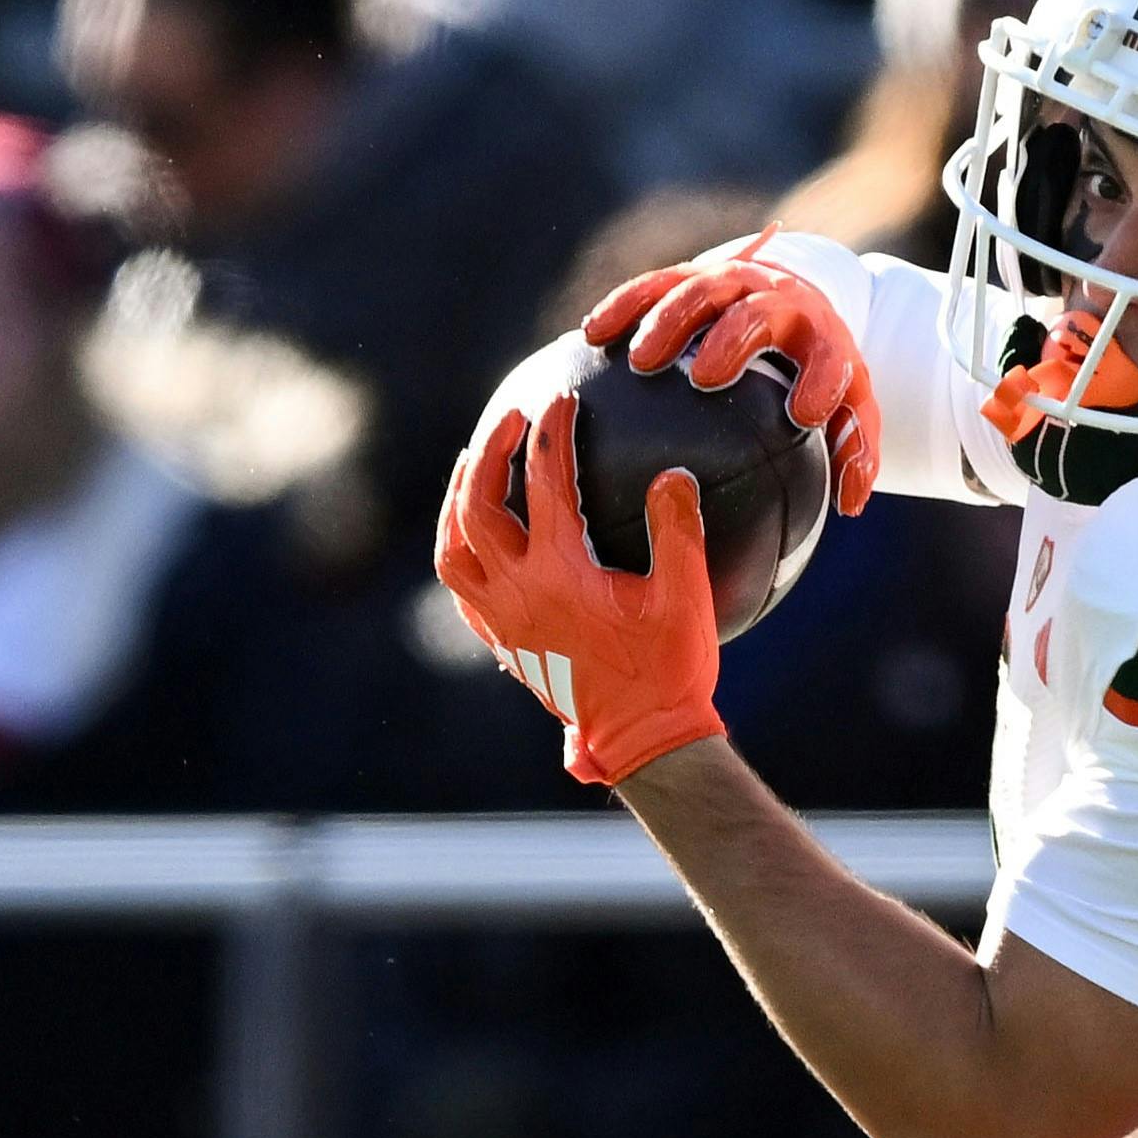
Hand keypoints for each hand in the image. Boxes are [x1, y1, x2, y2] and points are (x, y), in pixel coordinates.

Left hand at [432, 394, 725, 787]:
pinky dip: (461, 553)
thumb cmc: (668, 671)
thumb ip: (677, 530)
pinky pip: (463, 592)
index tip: (562, 398)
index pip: (548, 483)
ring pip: (452, 549)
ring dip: (457, 501)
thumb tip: (672, 474)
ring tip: (471, 467)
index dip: (553, 433)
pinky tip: (474, 537)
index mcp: (560, 572)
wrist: (642, 739)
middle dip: (489, 453)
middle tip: (509, 420)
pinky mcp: (504, 645)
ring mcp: (503, 621)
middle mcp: (518, 592)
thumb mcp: (684, 598)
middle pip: (477, 506)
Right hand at [587, 241, 879, 512]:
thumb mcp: (848, 408)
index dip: (820, 379)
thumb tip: (850, 506)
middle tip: (704, 377)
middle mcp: (776, 299)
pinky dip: (625, 305)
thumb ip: (853, 453)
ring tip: (640, 362)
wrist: (793, 299)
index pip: (829, 356)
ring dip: (669, 320)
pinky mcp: (689, 274)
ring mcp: (730, 282)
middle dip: (733, 339)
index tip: (802, 414)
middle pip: (755, 311)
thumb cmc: (819, 372)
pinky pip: (654, 284)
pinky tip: (593, 334)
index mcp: (821, 335)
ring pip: (698, 289)